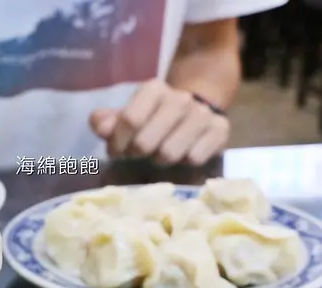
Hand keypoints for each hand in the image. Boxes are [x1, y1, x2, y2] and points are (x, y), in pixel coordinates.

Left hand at [89, 79, 229, 165]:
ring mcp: (202, 114)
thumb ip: (106, 121)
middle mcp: (180, 98)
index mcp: (154, 89)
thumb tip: (101, 127)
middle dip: (137, 154)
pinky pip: (195, 158)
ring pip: (170, 153)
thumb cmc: (152, 119)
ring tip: (159, 154)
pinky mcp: (221, 130)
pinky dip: (184, 163)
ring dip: (160, 160)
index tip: (117, 151)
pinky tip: (182, 155)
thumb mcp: (127, 116)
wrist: (194, 112)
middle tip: (138, 154)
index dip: (118, 143)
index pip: (129, 120)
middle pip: (146, 142)